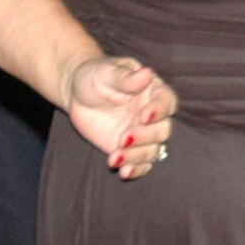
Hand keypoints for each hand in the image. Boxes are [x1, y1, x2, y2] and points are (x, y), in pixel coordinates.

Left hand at [62, 57, 177, 180]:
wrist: (77, 94)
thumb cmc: (95, 76)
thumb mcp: (106, 72)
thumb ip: (126, 77)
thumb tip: (147, 73)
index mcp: (153, 91)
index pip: (167, 102)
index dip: (160, 111)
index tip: (144, 116)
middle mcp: (152, 115)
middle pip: (162, 130)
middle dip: (145, 137)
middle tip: (123, 138)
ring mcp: (142, 134)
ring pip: (152, 150)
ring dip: (136, 156)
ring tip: (115, 158)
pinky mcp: (130, 149)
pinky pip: (141, 164)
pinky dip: (136, 170)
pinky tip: (123, 172)